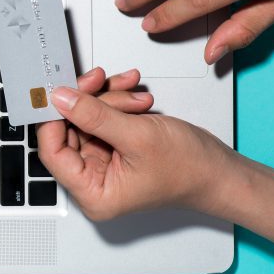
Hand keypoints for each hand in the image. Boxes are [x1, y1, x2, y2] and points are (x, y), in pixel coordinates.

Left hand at [37, 68, 236, 220]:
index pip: (52, 152)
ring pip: (86, 118)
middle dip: (88, 101)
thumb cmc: (189, 168)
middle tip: (99, 79)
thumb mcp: (137, 136)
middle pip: (69, 130)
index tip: (59, 91)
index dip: (53, 119)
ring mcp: (103, 163)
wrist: (220, 170)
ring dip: (107, 99)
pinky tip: (133, 94)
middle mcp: (93, 181)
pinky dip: (116, 101)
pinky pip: (102, 117)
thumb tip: (60, 99)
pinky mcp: (114, 148)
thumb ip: (94, 115)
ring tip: (134, 95)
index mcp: (93, 193)